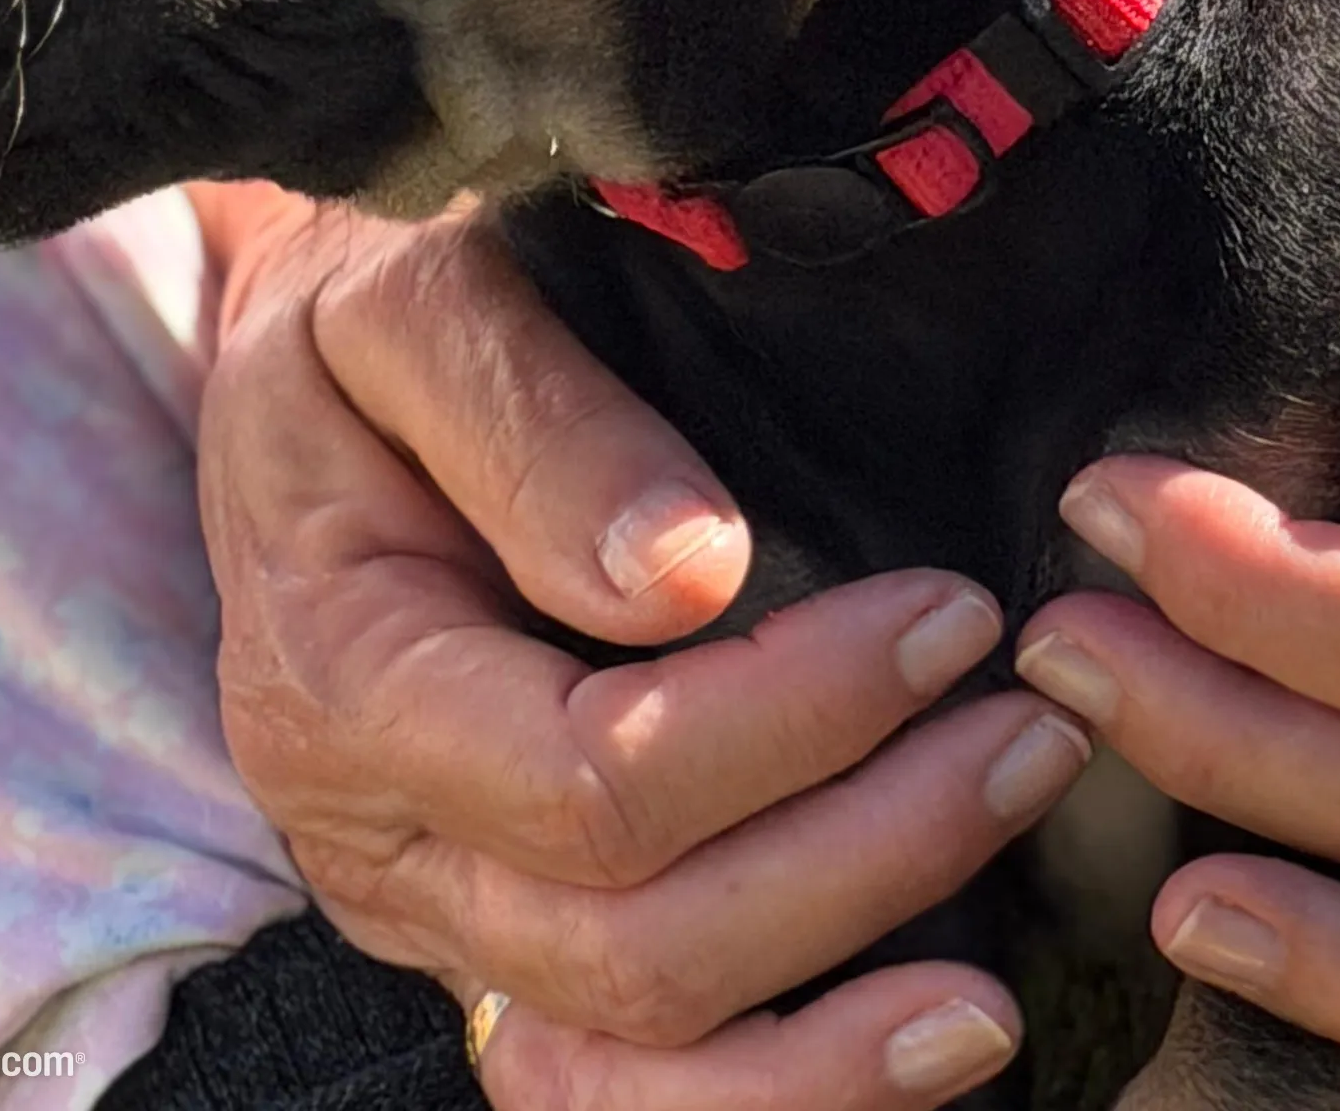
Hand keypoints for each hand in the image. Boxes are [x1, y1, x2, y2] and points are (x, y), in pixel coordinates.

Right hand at [194, 190, 1087, 1110]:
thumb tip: (690, 573)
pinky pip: (616, 1082)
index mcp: (347, 675)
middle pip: (634, 943)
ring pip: (632, 1056)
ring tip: (1001, 962)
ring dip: (838, 1032)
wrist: (310, 386)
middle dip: (863, 856)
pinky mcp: (494, 931)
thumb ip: (531, 424)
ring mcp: (434, 906)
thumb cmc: (361, 324)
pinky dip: (773, 1088)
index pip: (589, 775)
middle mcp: (377, 834)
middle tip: (1029, 736)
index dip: (794, 721)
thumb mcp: (408, 306)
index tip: (946, 619)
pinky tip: (913, 1042)